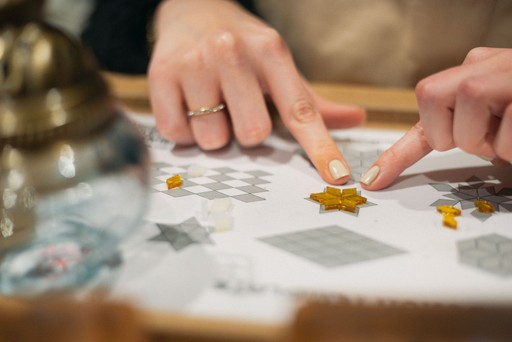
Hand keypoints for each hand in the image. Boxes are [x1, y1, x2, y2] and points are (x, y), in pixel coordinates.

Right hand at [148, 0, 365, 183]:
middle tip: (237, 108)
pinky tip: (188, 105)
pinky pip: (177, 133)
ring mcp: (194, 63)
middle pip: (253, 134)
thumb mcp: (279, 65)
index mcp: (271, 51)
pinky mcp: (160, 74)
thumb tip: (356, 119)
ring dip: (214, 133)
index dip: (320, 147)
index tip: (335, 176)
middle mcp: (231, 52)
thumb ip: (311, 100)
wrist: (192, 7)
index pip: (300, 110)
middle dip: (247, 132)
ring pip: (213, 139)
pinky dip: (186, 130)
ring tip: (210, 104)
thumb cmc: (243, 46)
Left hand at [360, 47, 511, 189]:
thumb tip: (440, 145)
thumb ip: (463, 125)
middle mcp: (478, 67)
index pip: (423, 107)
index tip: (373, 180)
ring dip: (489, 145)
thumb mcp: (490, 115)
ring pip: (463, 131)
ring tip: (511, 132)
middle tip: (489, 136)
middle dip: (457, 138)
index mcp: (468, 72)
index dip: (396, 153)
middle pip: (433, 113)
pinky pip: (503, 138)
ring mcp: (500, 74)